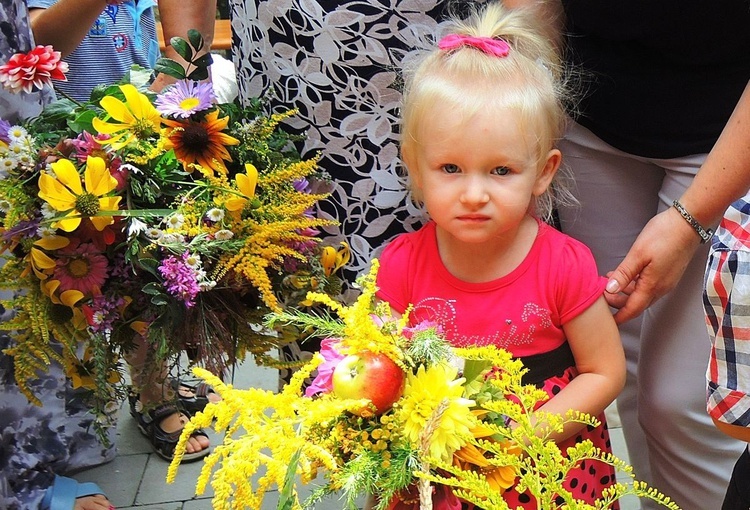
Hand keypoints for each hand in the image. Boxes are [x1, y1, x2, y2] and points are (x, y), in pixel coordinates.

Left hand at [603, 206, 702, 323]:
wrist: (689, 223)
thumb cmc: (664, 235)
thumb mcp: (638, 254)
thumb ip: (624, 274)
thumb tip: (610, 291)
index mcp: (652, 286)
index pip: (633, 310)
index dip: (619, 316)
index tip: (605, 320)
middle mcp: (661, 288)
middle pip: (637, 304)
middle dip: (618, 303)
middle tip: (602, 293)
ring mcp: (666, 281)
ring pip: (643, 295)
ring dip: (625, 292)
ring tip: (609, 280)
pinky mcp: (668, 273)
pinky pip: (649, 286)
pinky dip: (635, 284)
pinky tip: (626, 274)